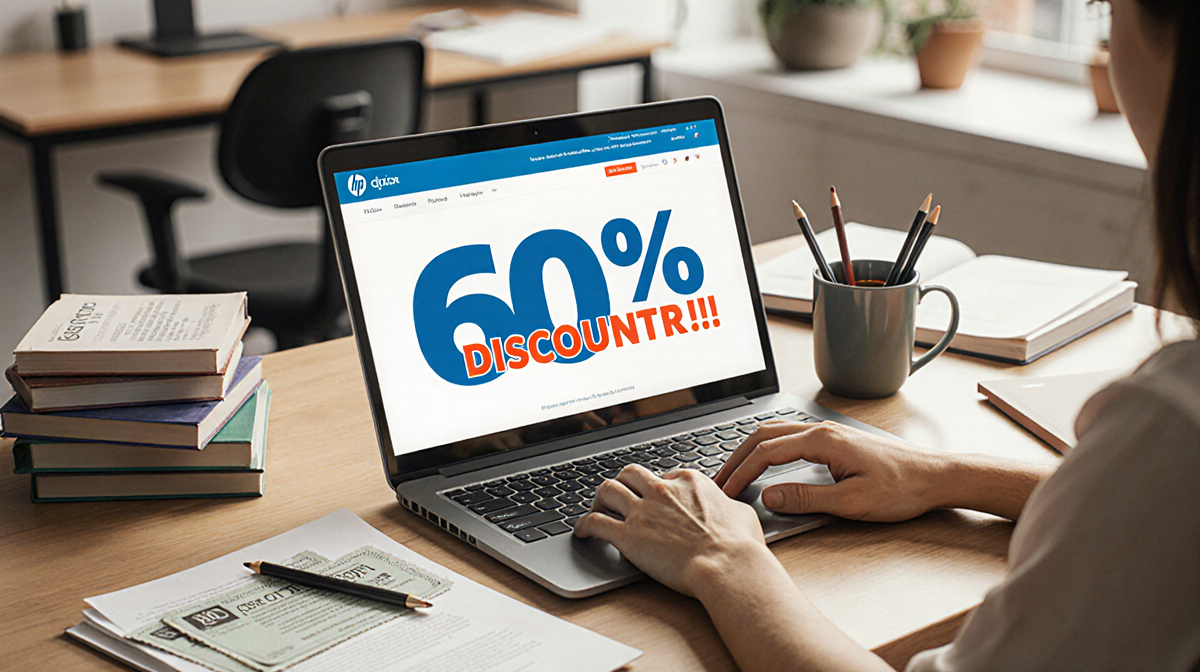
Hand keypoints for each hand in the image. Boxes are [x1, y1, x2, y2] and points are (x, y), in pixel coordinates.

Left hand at [573, 464, 774, 596]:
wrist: (726, 565)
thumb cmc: (739, 545)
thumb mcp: (742, 513)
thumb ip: (729, 506)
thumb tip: (731, 509)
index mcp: (688, 481)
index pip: (662, 476)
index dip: (655, 488)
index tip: (653, 500)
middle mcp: (661, 490)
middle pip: (629, 474)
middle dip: (622, 483)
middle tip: (619, 496)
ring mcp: (643, 511)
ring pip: (606, 489)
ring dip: (599, 499)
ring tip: (596, 509)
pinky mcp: (628, 535)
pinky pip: (595, 522)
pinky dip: (584, 525)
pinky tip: (582, 532)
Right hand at [714, 420, 947, 522]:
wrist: (935, 477)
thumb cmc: (901, 489)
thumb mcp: (851, 502)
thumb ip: (805, 498)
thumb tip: (767, 496)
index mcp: (822, 441)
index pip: (766, 452)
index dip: (741, 473)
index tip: (725, 491)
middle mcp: (822, 430)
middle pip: (764, 436)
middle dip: (736, 458)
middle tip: (719, 481)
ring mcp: (828, 433)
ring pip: (775, 433)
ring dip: (751, 451)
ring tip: (734, 472)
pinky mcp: (835, 441)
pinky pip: (790, 438)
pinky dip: (768, 449)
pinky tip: (765, 463)